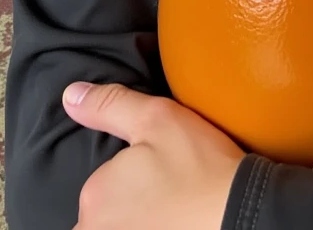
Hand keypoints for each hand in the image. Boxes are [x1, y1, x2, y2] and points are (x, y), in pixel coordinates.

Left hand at [63, 81, 244, 228]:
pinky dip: (153, 226)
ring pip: (119, 226)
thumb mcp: (156, 118)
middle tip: (164, 192)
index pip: (95, 188)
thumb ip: (109, 105)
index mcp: (94, 197)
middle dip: (125, 205)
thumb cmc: (200, 166)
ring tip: (171, 209)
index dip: (122, 179)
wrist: (242, 214)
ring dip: (137, 218)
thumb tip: (70, 95)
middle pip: (101, 217)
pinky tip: (175, 222)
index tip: (151, 174)